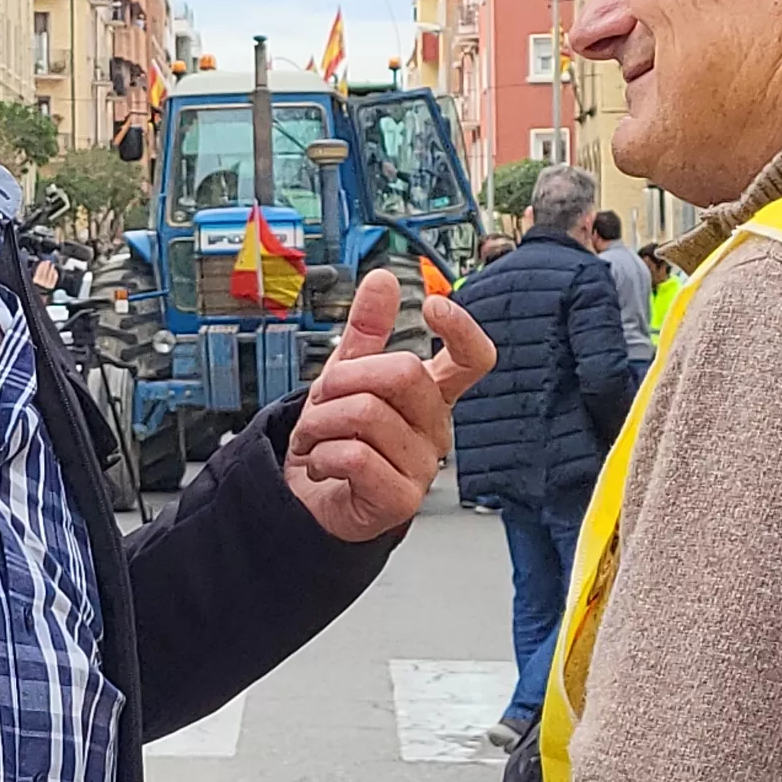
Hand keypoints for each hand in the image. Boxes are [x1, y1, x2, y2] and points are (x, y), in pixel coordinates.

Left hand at [283, 272, 496, 542]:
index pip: (472, 360)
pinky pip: (355, 457)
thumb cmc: (336, 440)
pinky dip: (322, 456)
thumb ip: (367, 329)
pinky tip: (322, 465)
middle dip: (346, 377)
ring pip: (368, 414)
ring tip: (315, 438)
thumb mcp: (346, 376)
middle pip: (405, 374)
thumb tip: (383, 280)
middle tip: (324, 396)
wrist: (309, 501)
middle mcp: (434, 428)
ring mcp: (422, 466)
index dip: (461, 328)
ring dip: (321, 422)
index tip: (434, 305)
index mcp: (429, 396)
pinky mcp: (401, 500)